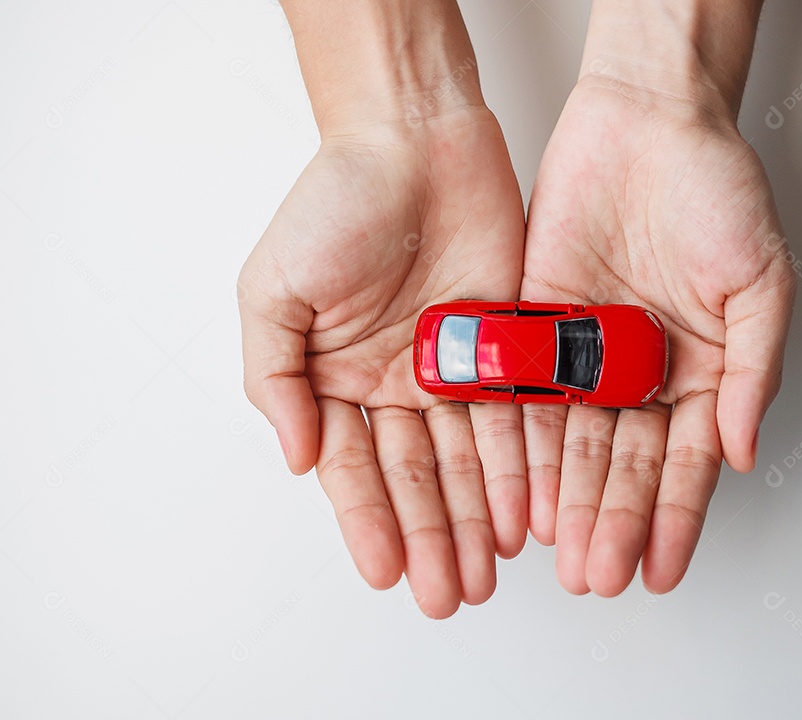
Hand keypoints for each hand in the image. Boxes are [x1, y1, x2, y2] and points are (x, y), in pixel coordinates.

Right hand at [238, 108, 527, 617]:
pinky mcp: (510, 344)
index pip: (355, 468)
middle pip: (420, 476)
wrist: (414, 137)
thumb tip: (297, 459)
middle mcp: (400, 382)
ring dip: (481, 517)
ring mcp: (457, 367)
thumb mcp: (273, 290)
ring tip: (491, 571)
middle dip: (434, 536)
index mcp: (339, 379)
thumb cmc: (337, 202)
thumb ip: (277, 379)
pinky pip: (519, 415)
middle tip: (449, 592)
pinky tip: (529, 509)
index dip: (369, 521)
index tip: (385, 572)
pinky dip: (523, 463)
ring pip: (473, 458)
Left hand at [521, 68, 794, 595]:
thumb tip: (740, 453)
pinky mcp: (535, 323)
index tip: (660, 569)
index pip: (685, 462)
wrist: (650, 117)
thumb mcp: (759, 283)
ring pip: (571, 440)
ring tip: (558, 550)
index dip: (675, 518)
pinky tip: (519, 485)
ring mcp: (585, 351)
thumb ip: (750, 372)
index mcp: (699, 371)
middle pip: (623, 462)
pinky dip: (521, 439)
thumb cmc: (716, 187)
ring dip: (565, 497)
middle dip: (611, 520)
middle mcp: (639, 371)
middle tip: (597, 574)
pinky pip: (524, 390)